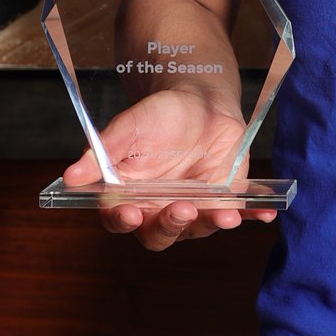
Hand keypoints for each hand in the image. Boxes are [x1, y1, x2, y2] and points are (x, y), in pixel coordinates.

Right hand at [62, 89, 277, 250]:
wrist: (199, 101)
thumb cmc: (158, 115)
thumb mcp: (131, 125)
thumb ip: (103, 150)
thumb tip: (70, 176)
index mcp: (128, 197)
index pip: (120, 219)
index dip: (124, 220)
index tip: (131, 212)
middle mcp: (159, 210)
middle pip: (160, 233)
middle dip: (171, 225)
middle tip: (183, 210)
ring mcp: (194, 207)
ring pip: (199, 227)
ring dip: (213, 223)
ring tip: (227, 216)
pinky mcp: (224, 199)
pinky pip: (237, 211)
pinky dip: (251, 214)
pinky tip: (265, 214)